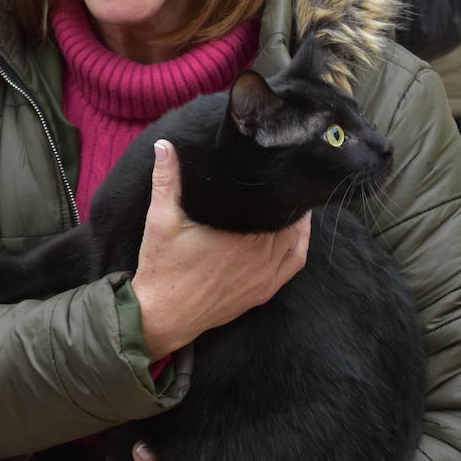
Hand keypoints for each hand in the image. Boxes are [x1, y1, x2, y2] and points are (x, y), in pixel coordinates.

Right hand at [132, 140, 311, 357]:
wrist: (162, 316)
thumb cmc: (162, 267)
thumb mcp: (160, 220)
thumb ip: (165, 180)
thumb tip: (164, 145)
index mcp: (239, 234)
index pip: (272, 202)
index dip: (276, 182)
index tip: (274, 166)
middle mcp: (259, 255)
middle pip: (287, 218)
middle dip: (285, 198)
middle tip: (282, 176)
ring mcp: (265, 275)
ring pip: (295, 238)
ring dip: (295, 219)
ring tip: (289, 197)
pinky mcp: (264, 291)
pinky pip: (295, 263)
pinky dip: (301, 244)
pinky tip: (297, 230)